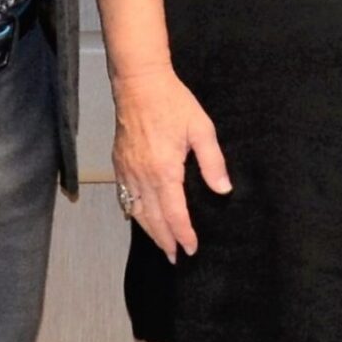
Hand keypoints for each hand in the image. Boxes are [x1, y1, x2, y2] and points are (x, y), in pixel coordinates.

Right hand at [111, 66, 230, 262]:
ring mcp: (127, 171)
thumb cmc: (174, 103)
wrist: (139, 84)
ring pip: (136, 211)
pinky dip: (132, 212)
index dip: (183, 234)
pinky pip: (124, 196)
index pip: (174, 214)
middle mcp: (142, 177)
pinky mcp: (119, 163)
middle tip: (175, 257)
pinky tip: (138, 218)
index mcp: (164, 171)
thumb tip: (223, 190)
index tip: (191, 249)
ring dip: (149, 231)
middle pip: (153, 219)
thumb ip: (213, 162)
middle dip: (165, 240)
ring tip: (161, 245)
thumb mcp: (201, 129)